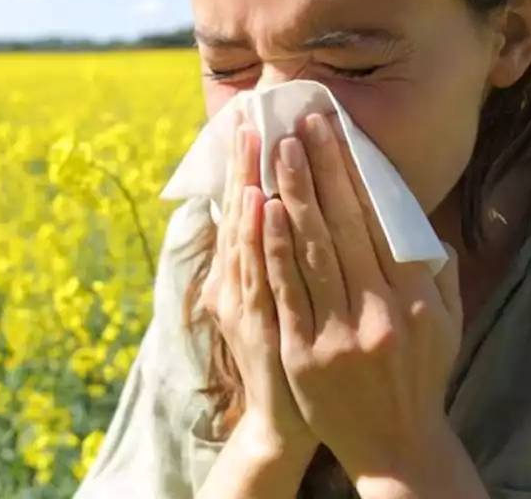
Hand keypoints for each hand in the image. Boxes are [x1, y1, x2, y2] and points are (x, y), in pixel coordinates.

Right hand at [199, 111, 318, 455]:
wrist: (285, 421)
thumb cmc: (294, 354)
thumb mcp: (281, 299)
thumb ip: (286, 256)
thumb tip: (294, 207)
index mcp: (245, 268)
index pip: (248, 201)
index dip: (248, 159)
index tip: (253, 114)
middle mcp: (236, 280)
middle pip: (242, 208)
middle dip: (247, 158)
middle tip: (251, 109)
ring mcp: (246, 303)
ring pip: (246, 234)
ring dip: (249, 184)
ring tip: (254, 139)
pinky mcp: (260, 327)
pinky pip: (262, 276)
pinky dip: (260, 239)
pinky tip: (263, 205)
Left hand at [262, 112, 467, 490]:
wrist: (396, 447)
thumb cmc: (420, 375)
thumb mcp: (447, 323)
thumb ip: (438, 270)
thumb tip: (418, 219)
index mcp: (416, 299)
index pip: (380, 222)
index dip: (356, 173)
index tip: (338, 133)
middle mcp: (381, 312)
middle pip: (344, 226)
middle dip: (321, 169)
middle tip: (301, 124)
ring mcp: (340, 335)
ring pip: (312, 252)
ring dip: (293, 195)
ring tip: (278, 151)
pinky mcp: (305, 354)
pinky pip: (286, 291)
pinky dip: (273, 249)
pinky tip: (263, 211)